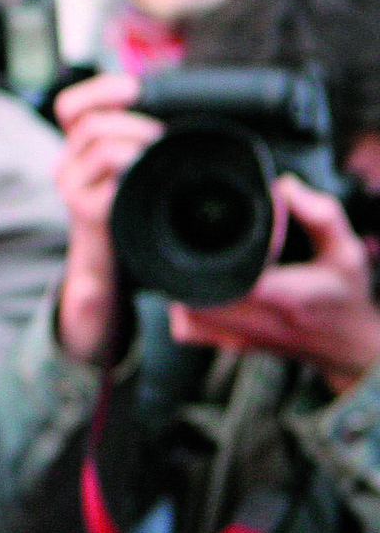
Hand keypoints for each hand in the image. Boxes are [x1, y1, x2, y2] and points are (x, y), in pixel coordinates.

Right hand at [52, 73, 162, 362]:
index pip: (72, 106)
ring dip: (135, 144)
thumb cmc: (127, 209)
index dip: (99, 90)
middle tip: (158, 137)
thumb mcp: (128, 167)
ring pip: (100, 144)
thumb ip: (137, 137)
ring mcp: (72, 187)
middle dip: (132, 122)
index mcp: (78, 147)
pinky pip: (109, 177)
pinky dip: (130, 173)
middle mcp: (68, 164)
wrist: (109, 261)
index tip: (133, 89)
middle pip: (92, 122)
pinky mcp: (83, 210)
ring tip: (152, 159)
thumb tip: (172, 107)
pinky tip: (141, 183)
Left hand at [169, 175, 379, 392]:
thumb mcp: (346, 251)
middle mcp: (259, 322)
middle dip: (195, 265)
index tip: (220, 238)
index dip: (219, 258)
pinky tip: (204, 289)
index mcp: (288, 297)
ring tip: (206, 264)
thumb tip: (283, 186)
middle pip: (199, 294)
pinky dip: (185, 307)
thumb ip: (321, 215)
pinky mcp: (228, 344)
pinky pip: (187, 328)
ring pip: (187, 311)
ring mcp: (239, 337)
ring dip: (188, 285)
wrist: (347, 346)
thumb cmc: (344, 296)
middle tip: (206, 245)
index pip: (237, 282)